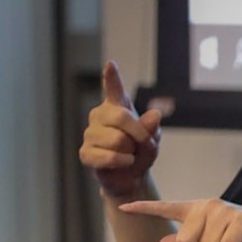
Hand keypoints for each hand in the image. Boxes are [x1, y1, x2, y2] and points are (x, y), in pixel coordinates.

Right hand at [80, 61, 163, 198]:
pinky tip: (122, 162)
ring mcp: (90, 133)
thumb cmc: (140, 153)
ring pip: (117, 140)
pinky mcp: (85, 152)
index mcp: (117, 108)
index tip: (111, 64)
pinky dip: (122, 162)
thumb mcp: (152, 141)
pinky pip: (109, 156)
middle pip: (122, 117)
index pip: (114, 90)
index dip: (112, 77)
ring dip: (131, 152)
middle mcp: (100, 116)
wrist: (131, 177)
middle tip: (143, 144)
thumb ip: (152, 128)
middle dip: (139, 134)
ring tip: (128, 155)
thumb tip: (155, 114)